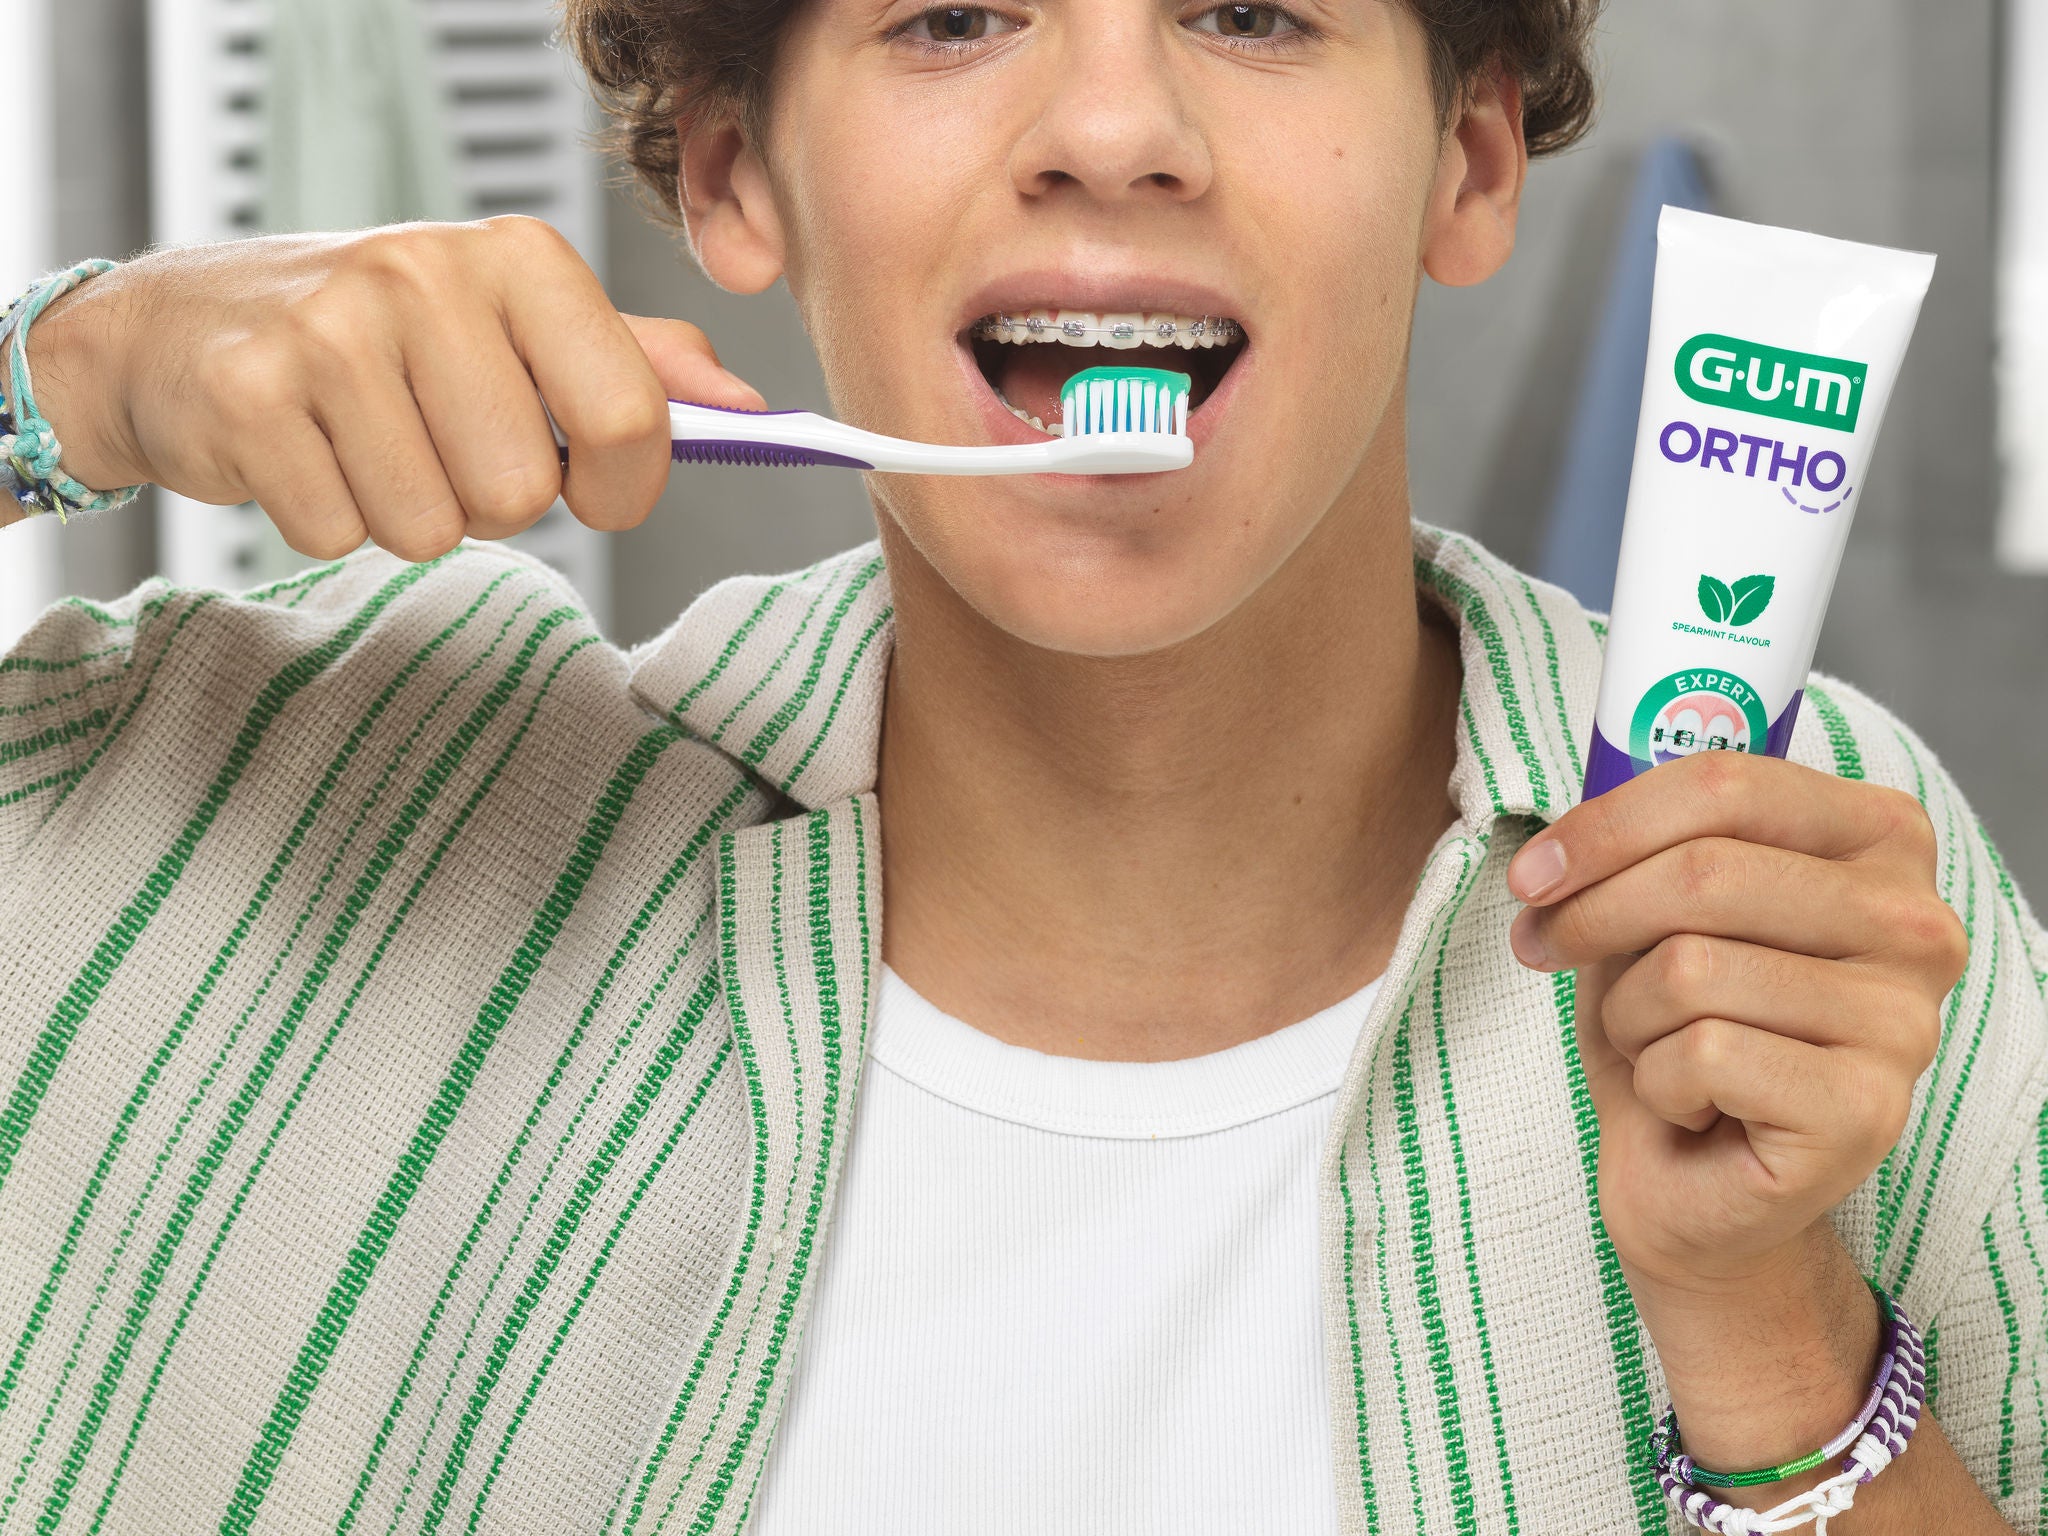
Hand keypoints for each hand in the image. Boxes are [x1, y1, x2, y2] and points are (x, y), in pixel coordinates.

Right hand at [22, 218, 764, 560]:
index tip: (593, 488)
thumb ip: (638, 365)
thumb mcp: (516, 323)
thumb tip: (745, 410)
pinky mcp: (251, 398)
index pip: (630, 417)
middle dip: (490, 500)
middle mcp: (425, 277)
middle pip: (525, 493)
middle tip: (439, 446)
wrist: (183, 329)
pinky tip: (309, 455)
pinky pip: (344, 534)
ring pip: (434, 526)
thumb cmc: (374, 334)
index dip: (622, 488)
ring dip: (409, 514)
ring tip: (369, 445)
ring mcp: (329, 333)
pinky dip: (333, 520)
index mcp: (518, 258)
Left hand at [1505, 750, 1965, 1295]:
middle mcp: (1915, 922)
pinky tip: (1690, 1105)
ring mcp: (1903, 1020)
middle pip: (1703, 871)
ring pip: (1691, 967)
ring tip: (1652, 1045)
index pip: (1729, 784)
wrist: (1697, 1186)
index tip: (1532, 872)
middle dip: (1592, 916)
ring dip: (1628, 1013)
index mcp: (1879, 840)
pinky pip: (1701, 1055)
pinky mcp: (1865, 1109)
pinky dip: (1656, 1083)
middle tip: (1544, 949)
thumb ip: (1637, 853)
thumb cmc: (1676, 1032)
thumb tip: (1560, 843)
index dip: (1606, 822)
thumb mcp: (1649, 917)